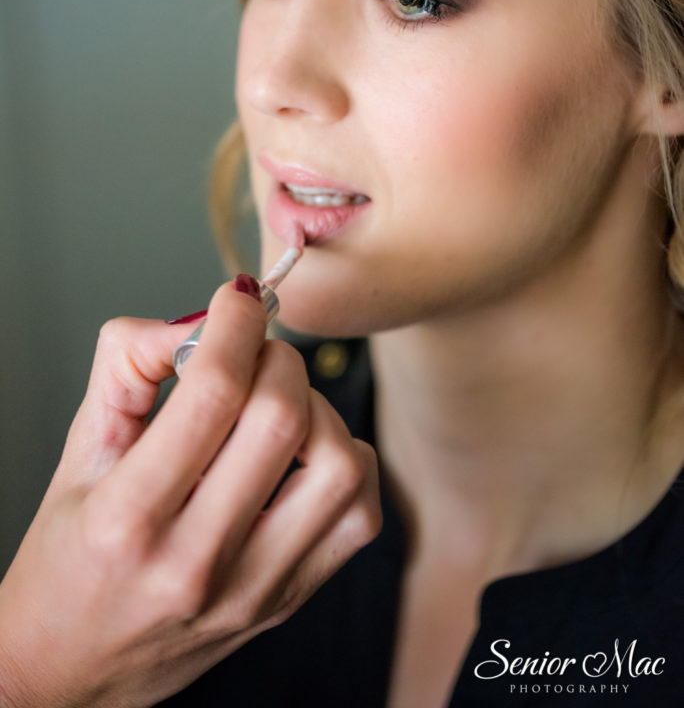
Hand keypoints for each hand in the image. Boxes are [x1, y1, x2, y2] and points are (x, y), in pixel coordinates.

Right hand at [0, 282, 380, 707]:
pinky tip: (303, 454)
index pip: (214, 395)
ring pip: (338, 466)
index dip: (236, 326)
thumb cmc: (71, 556)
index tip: (239, 299)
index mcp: (129, 517)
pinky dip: (344, 461)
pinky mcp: (287, 601)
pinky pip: (359, 515)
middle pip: (283, 420)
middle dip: (276, 358)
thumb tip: (194, 322)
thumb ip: (125, 368)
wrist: (69, 672)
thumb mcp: (77, 453)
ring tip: (278, 407)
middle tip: (253, 354)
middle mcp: (196, 562)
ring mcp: (252, 589)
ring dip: (317, 410)